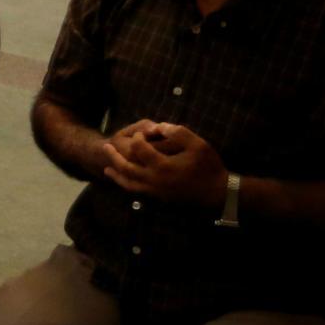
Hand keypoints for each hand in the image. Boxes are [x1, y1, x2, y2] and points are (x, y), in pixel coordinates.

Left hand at [103, 122, 228, 209]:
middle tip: (106, 147)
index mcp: (162, 166)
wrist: (218, 194)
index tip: (142, 132)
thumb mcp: (198, 144)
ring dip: (117, 175)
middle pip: (126, 168)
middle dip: (114, 157)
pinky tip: (125, 180)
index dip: (138, 137)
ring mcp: (155, 192)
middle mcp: (154, 181)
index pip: (139, 149)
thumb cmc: (209, 167)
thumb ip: (178, 132)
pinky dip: (127, 185)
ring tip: (107, 169)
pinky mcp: (159, 199)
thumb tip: (159, 126)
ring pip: (128, 184)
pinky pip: (137, 192)